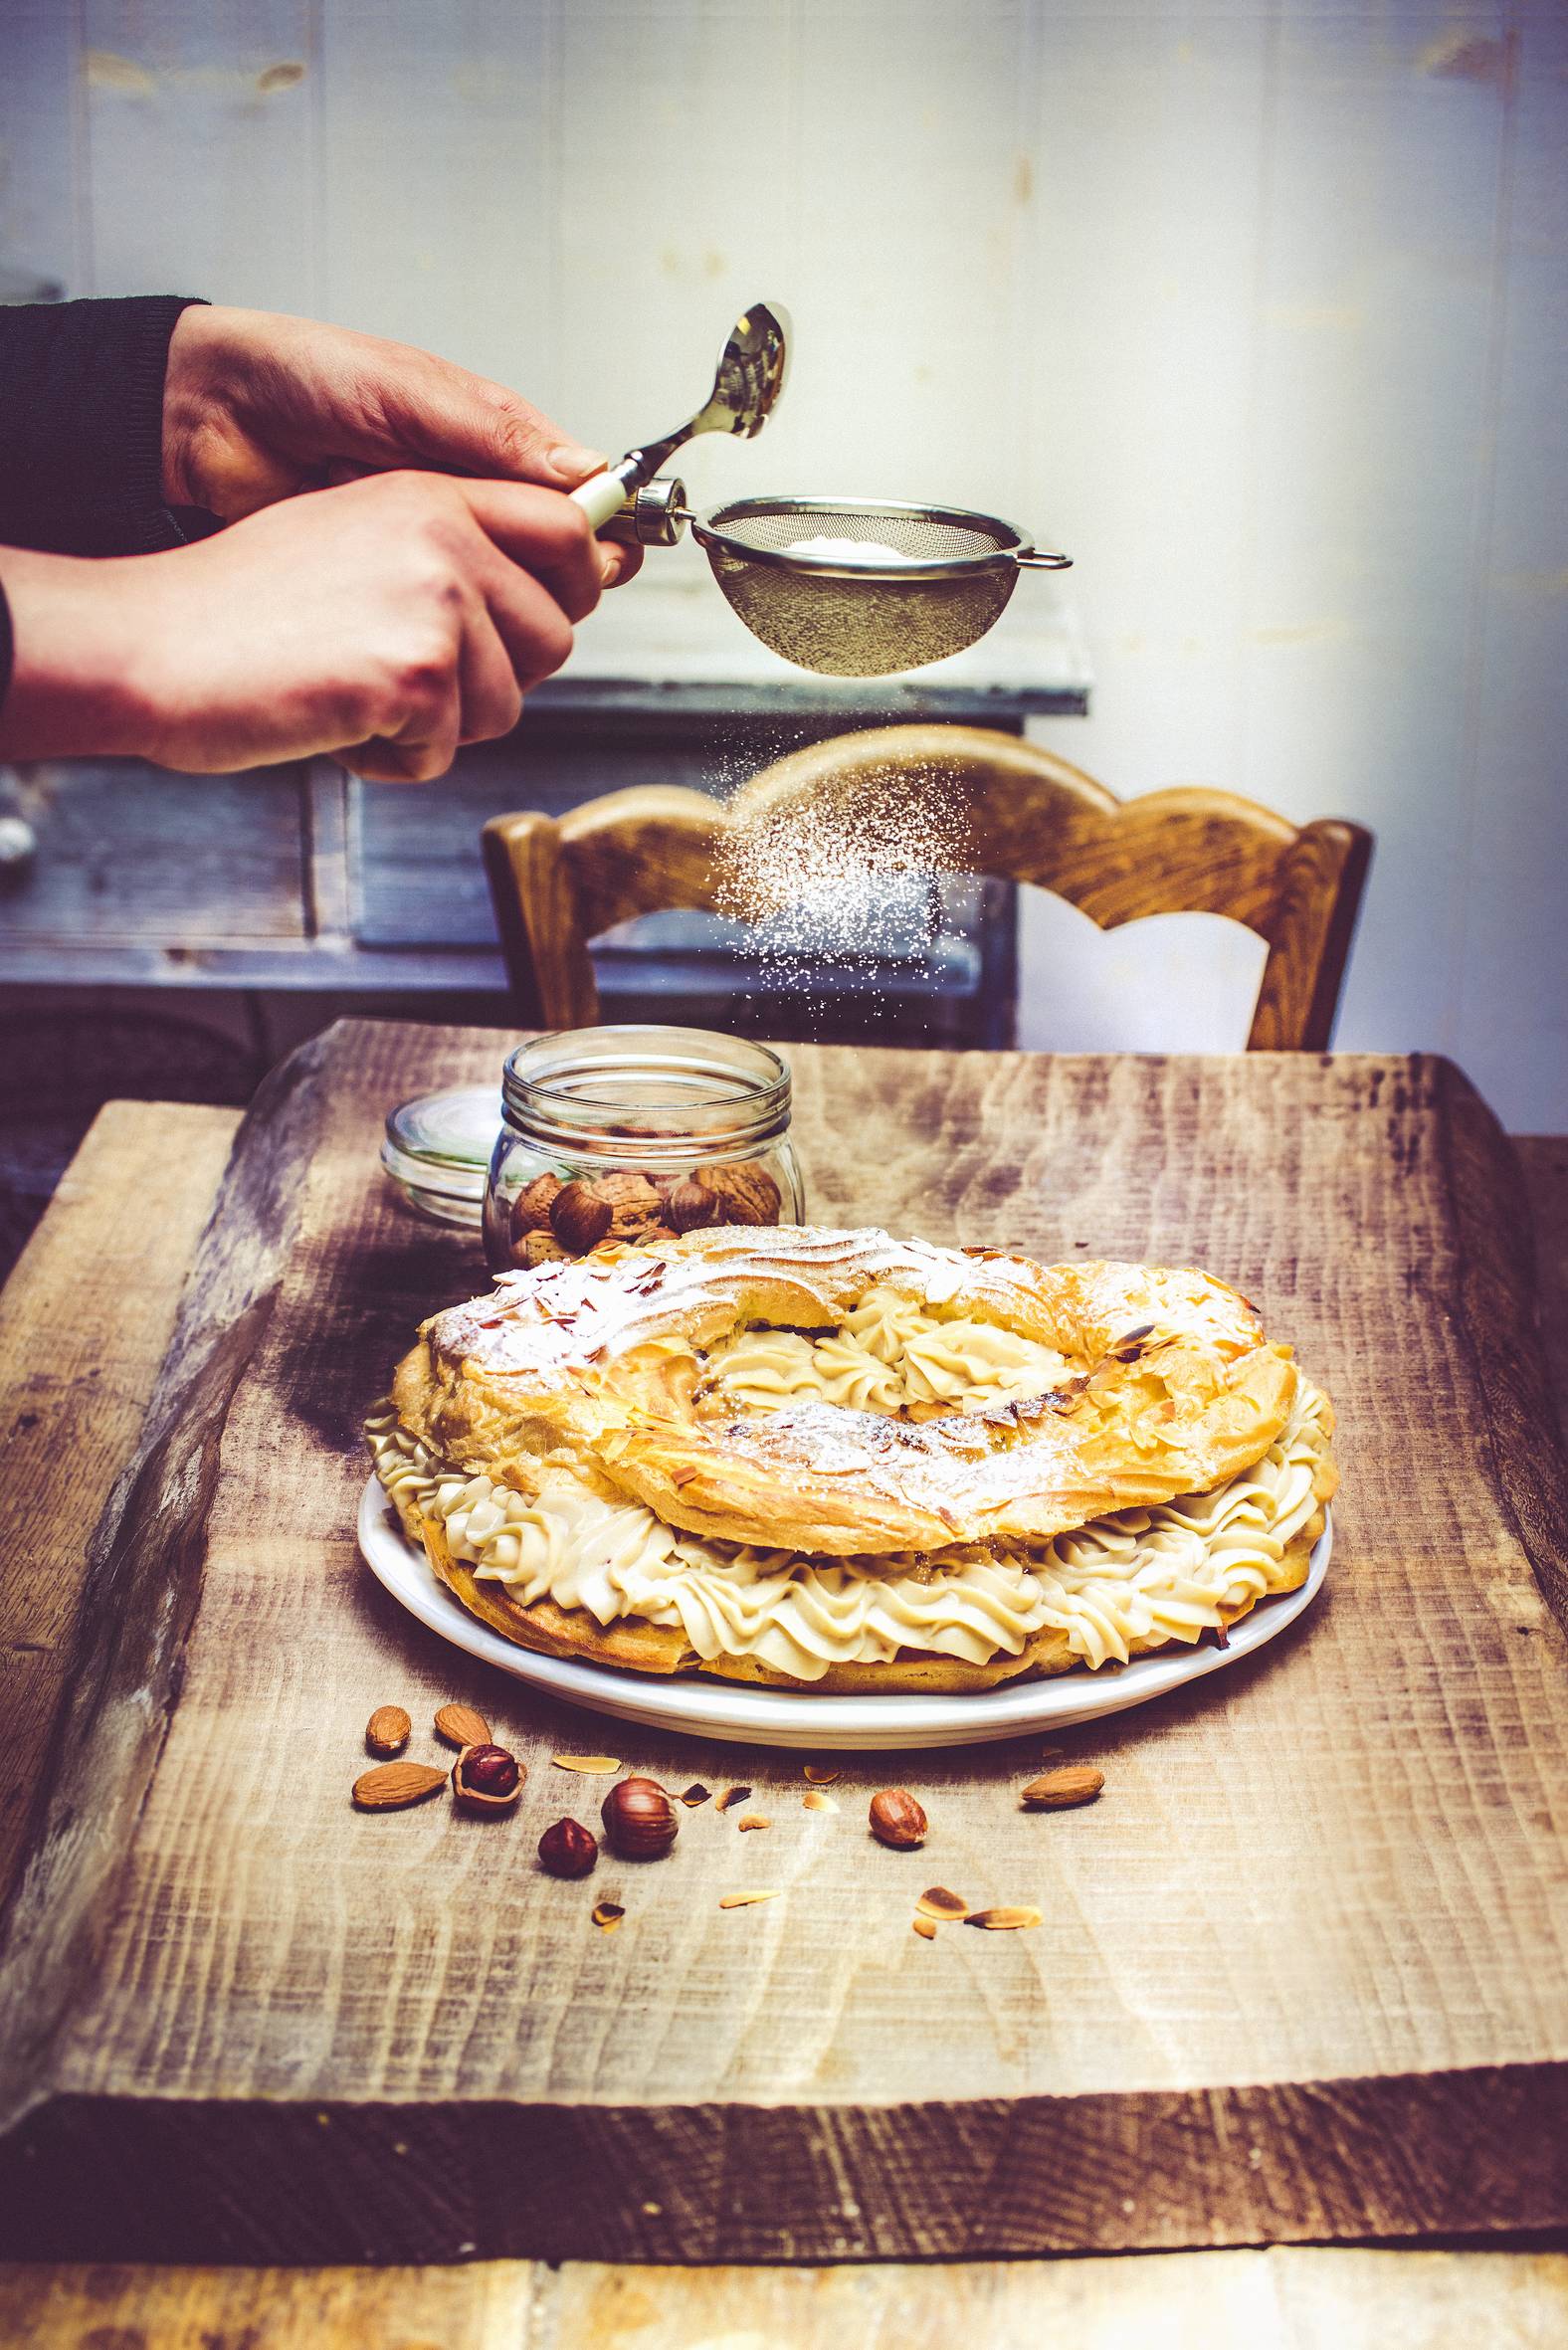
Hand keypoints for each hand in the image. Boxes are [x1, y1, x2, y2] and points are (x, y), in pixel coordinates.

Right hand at [0, 469, 600, 778]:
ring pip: (507, 704)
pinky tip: (333, 723)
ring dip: (439, 728)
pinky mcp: (416, 672)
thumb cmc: (231, 611)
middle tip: (415, 684)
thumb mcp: (350, 541)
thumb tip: (530, 602)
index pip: (565, 529)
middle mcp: (442, 534)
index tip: (548, 621)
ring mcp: (435, 601)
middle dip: (498, 680)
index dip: (570, 587)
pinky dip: (391, 762)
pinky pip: (444, 753)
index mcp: (429, 493)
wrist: (148, 646)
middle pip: (554, 634)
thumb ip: (442, 554)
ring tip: (356, 698)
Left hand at [161, 303, 639, 586]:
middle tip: (528, 590)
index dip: (598, 537)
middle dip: (555, 586)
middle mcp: (477, 502)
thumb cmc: (302, 378)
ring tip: (480, 610)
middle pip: (556, 569)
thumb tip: (585, 471)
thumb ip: (496, 436)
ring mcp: (439, 551)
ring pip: (507, 606)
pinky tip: (443, 632)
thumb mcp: (408, 393)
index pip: (581, 505)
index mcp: (496, 446)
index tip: (596, 559)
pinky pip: (447, 627)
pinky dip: (455, 637)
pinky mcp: (398, 590)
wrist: (210, 419)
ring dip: (506, 617)